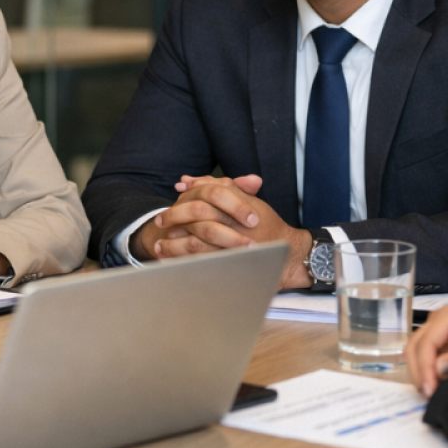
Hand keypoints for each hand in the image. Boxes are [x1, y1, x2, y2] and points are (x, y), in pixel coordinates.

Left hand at [136, 175, 309, 283]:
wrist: (288, 254)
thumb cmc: (266, 225)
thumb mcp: (246, 200)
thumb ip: (219, 187)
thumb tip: (186, 180)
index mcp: (236, 207)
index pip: (205, 197)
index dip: (183, 201)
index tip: (170, 203)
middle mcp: (233, 226)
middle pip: (196, 219)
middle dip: (174, 220)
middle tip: (159, 223)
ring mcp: (230, 248)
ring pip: (195, 245)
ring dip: (173, 245)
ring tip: (159, 246)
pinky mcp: (229, 266)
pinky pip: (200, 263)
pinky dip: (182, 262)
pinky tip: (171, 261)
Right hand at [405, 306, 447, 396]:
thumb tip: (438, 370)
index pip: (426, 342)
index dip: (424, 367)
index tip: (429, 390)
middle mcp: (436, 320)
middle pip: (414, 345)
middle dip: (418, 370)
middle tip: (427, 394)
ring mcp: (435, 327)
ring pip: (415, 349)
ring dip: (419, 370)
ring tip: (429, 391)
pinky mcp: (438, 337)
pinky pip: (424, 352)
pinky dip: (426, 368)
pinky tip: (433, 382)